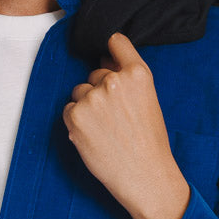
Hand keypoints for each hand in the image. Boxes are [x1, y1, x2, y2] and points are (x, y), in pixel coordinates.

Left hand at [62, 31, 190, 218]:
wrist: (145, 176)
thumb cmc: (149, 142)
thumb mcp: (149, 100)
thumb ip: (128, 78)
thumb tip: (105, 59)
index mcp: (138, 74)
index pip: (116, 42)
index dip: (111, 51)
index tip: (109, 57)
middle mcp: (113, 81)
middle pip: (95, 73)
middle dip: (100, 90)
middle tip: (116, 117)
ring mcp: (92, 98)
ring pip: (79, 91)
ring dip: (87, 106)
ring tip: (106, 129)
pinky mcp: (75, 116)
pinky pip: (68, 109)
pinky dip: (76, 121)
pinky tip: (94, 136)